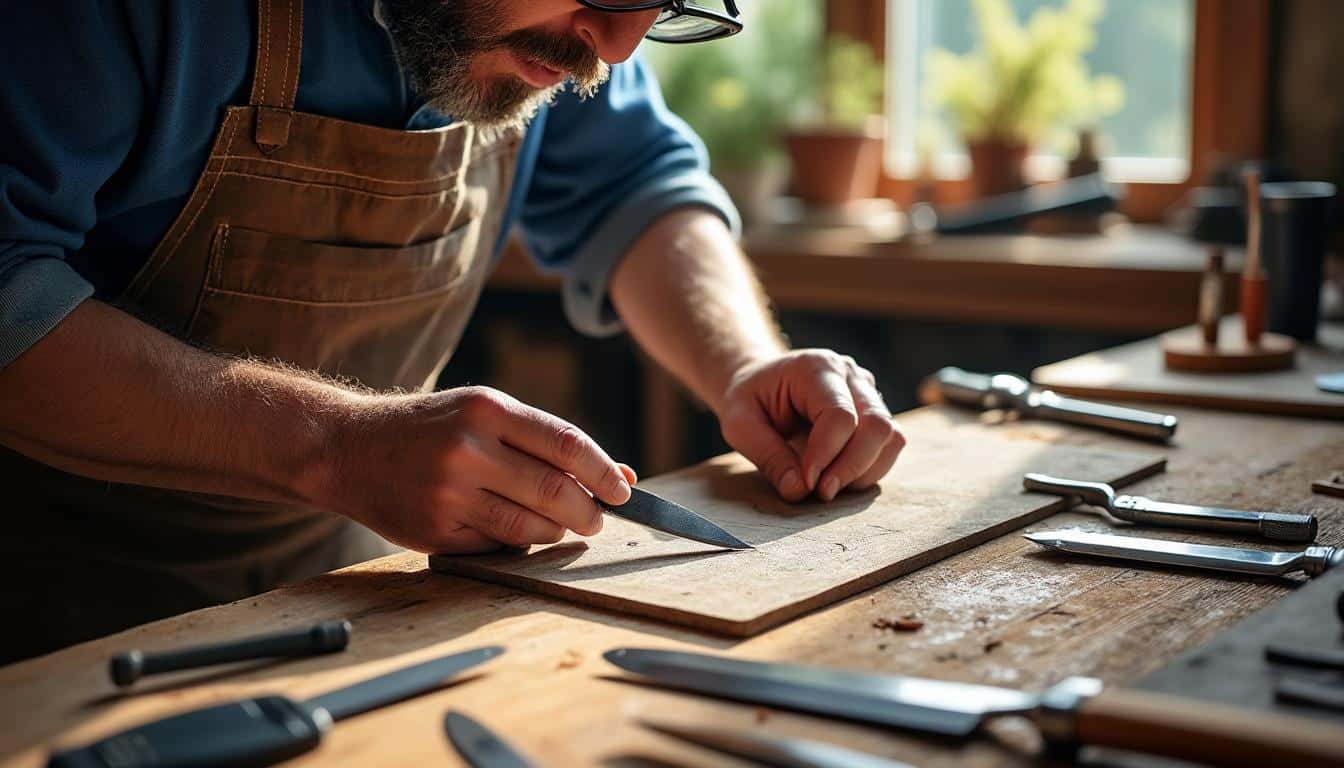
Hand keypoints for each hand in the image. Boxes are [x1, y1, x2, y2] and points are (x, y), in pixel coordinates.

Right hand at [318, 386, 635, 553]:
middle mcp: (467, 450)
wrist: (346, 448)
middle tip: (597, 518)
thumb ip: (548, 443)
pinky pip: (496, 546)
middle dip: (588, 512)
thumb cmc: (430, 428)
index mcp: (486, 409)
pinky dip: (516, 541)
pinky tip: (514, 529)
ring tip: (561, 524)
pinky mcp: (433, 532)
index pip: (566, 443)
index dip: (604, 472)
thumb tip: (623, 475)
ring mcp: (448, 494)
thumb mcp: (483, 414)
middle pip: (555, 491)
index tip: (623, 491)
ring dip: (557, 531)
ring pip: (530, 526)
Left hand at [718, 350, 903, 501]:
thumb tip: (799, 491)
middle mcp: (849, 374)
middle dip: (851, 467)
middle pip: (876, 425)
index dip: (826, 455)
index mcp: (815, 367)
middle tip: (821, 492)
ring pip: (891, 437)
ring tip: (828, 486)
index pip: (839, 415)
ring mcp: (868, 391)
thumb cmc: (749, 400)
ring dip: (864, 471)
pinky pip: (890, 445)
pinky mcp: (875, 411)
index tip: (805, 483)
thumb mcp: (739, 424)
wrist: (760, 384)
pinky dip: (870, 470)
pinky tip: (840, 478)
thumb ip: (767, 455)